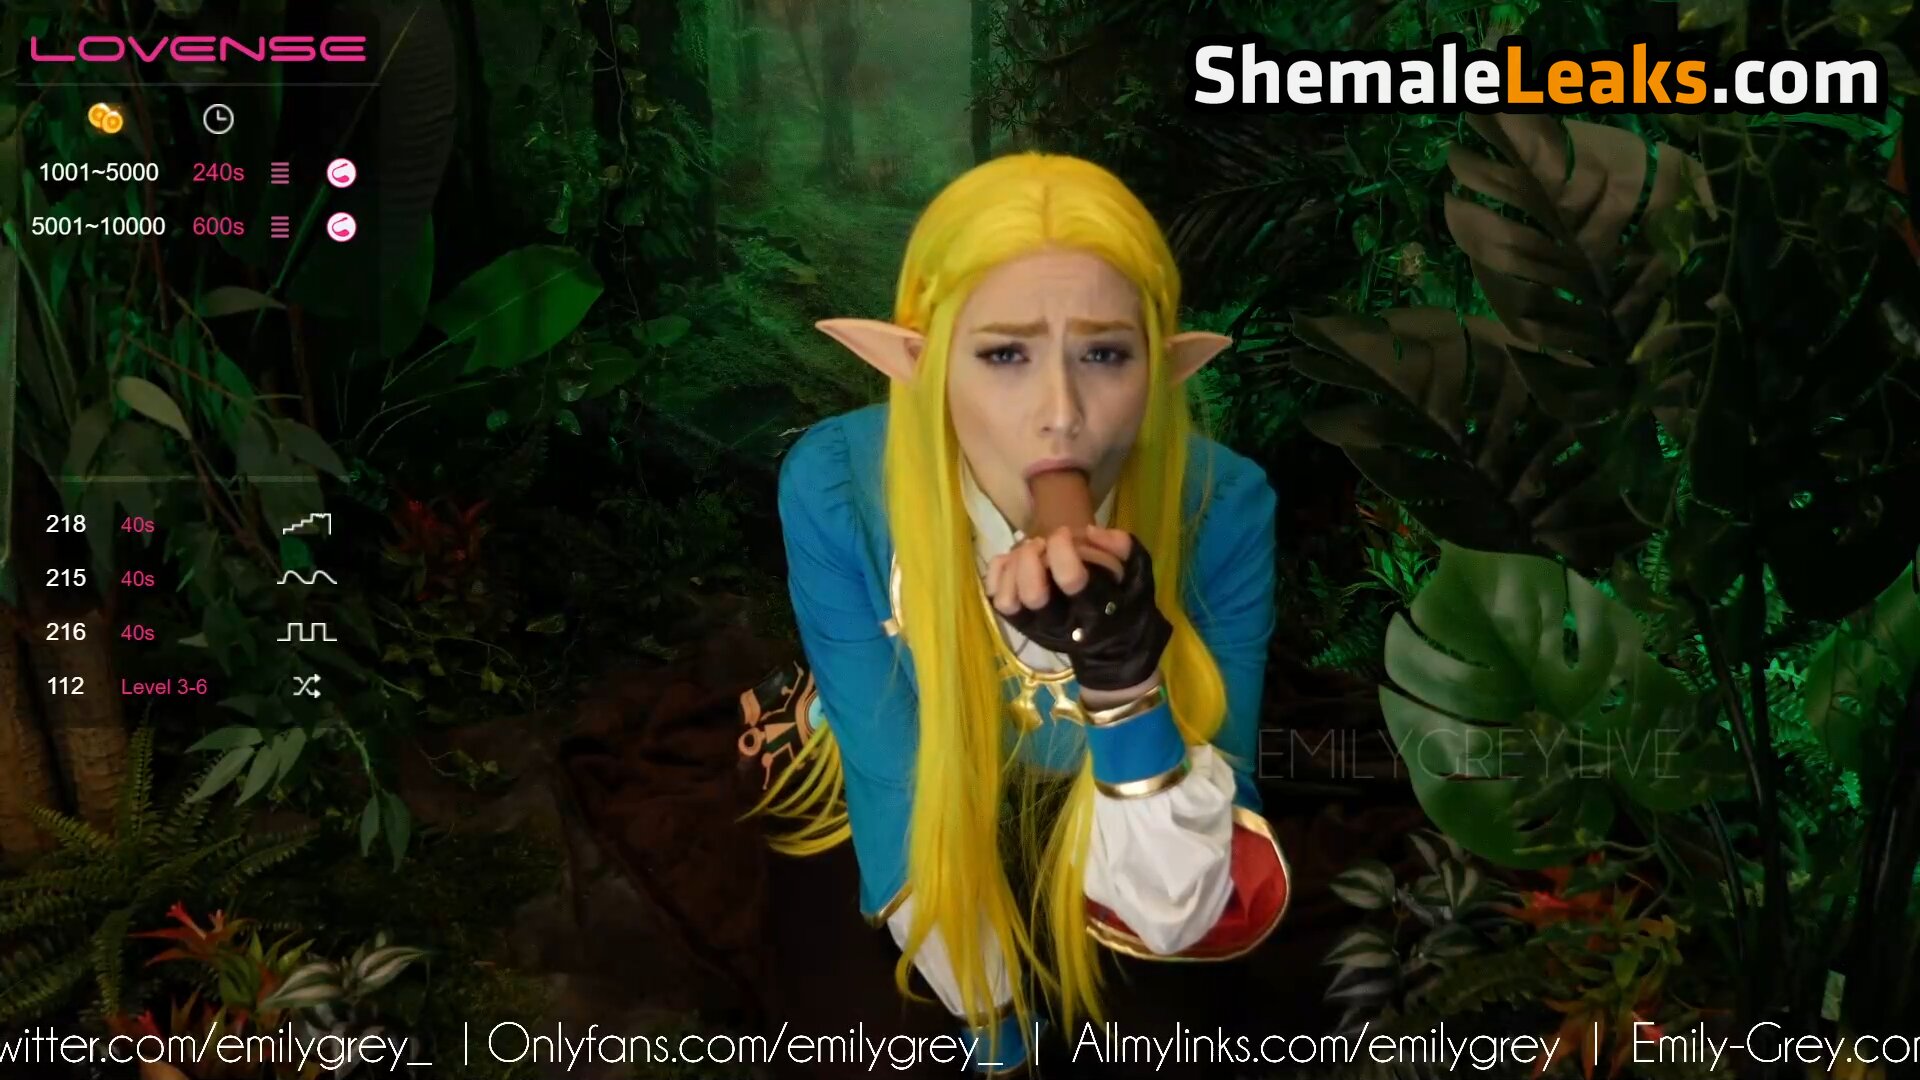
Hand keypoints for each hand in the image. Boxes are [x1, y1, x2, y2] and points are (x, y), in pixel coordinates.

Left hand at [984, 526, 1170, 691]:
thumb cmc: (1125, 602)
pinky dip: (998, 573)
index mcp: (1095, 611)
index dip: (1062, 548)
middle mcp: (1061, 624)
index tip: (1066, 532)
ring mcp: (1035, 626)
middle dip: (1031, 558)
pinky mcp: (1019, 622)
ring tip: (1028, 550)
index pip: (1070, 579)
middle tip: (1041, 542)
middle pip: (1032, 594)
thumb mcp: (1137, 572)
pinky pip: (995, 598)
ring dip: (1013, 566)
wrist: (1113, 647)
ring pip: (1008, 600)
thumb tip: (1089, 532)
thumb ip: (1121, 547)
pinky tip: (1013, 559)